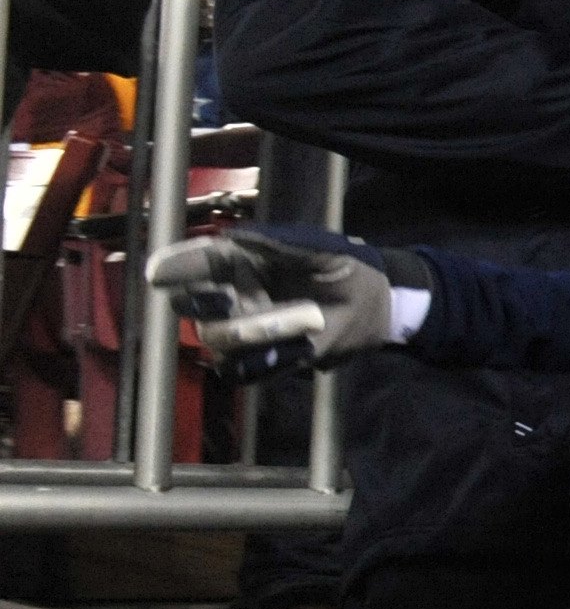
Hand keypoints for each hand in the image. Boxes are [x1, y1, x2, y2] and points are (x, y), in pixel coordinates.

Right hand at [149, 229, 410, 379]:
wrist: (372, 307)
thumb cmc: (343, 267)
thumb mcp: (321, 248)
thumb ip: (282, 242)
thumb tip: (236, 237)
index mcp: (238, 262)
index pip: (192, 263)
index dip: (172, 267)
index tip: (158, 272)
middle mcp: (230, 296)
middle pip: (188, 306)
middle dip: (203, 305)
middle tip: (227, 298)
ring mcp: (241, 330)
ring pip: (217, 341)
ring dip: (258, 333)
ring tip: (307, 321)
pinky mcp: (259, 361)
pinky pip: (241, 372)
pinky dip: (269, 364)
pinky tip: (301, 350)